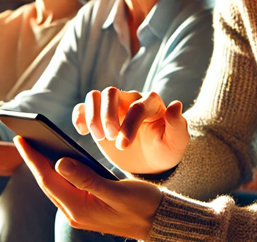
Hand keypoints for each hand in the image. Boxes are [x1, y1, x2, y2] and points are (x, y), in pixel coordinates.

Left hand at [16, 136, 162, 240]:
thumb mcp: (117, 190)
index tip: (21, 138)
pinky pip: (65, 189)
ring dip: (43, 166)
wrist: (159, 222)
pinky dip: (58, 173)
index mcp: (80, 208)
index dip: (33, 158)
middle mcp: (75, 213)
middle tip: (23, 137)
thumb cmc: (143, 205)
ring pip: (55, 186)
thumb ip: (87, 179)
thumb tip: (60, 163)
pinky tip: (56, 160)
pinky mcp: (87, 208)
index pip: (48, 179)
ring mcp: (80, 212)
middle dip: (34, 160)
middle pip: (47, 182)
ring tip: (35, 146)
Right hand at [74, 88, 188, 174]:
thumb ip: (177, 125)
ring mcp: (113, 107)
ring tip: (98, 137)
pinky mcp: (99, 116)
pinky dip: (78, 116)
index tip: (123, 146)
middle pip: (111, 93)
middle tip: (109, 137)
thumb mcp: (176, 143)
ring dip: (92, 115)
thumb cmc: (165, 150)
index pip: (137, 106)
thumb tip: (176, 105)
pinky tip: (82, 132)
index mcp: (151, 103)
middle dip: (107, 116)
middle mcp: (131, 100)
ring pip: (95, 96)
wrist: (151, 162)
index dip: (128, 124)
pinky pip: (83, 106)